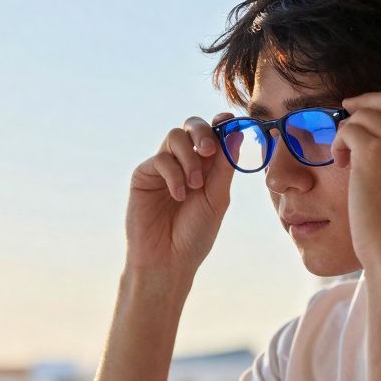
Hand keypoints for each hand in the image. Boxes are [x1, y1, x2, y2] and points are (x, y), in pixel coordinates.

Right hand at [125, 112, 236, 278]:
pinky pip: (160, 158)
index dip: (220, 123)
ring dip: (189, 157)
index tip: (228, 120)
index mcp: (206, 167)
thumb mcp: (217, 199)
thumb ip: (225, 167)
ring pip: (175, 136)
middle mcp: (184, 162)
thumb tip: (236, 132)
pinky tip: (178, 195)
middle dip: (202, 132)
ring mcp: (163, 168)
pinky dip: (174, 174)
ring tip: (195, 185)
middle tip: (209, 151)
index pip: (213, 134)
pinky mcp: (144, 175)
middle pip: (191, 127)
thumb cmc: (194, 235)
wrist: (168, 260)